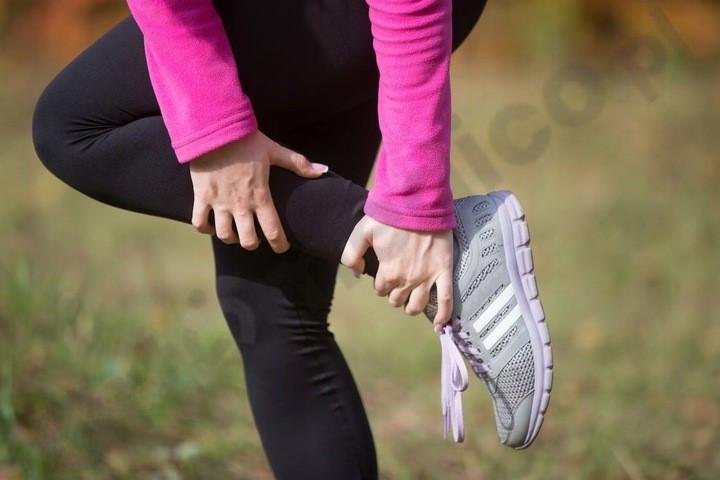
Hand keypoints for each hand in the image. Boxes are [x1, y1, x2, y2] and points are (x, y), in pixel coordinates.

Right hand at [189, 130, 327, 251]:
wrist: (215, 129)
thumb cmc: (246, 140)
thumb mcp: (274, 151)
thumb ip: (299, 163)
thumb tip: (323, 170)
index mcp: (261, 195)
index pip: (273, 230)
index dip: (279, 244)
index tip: (282, 247)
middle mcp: (240, 204)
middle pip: (248, 240)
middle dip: (253, 244)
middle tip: (255, 240)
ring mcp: (219, 202)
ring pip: (224, 235)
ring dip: (230, 238)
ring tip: (234, 234)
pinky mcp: (201, 196)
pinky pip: (199, 222)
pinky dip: (204, 228)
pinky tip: (211, 226)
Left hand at [341, 216, 453, 327]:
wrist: (418, 203)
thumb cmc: (389, 216)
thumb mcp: (362, 232)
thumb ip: (351, 254)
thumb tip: (358, 274)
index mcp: (388, 272)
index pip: (381, 289)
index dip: (381, 283)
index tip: (384, 273)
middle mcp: (407, 280)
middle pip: (397, 299)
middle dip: (394, 293)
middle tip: (397, 280)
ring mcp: (427, 278)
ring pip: (417, 306)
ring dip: (411, 305)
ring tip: (411, 298)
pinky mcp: (444, 272)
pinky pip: (446, 300)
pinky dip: (444, 315)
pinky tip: (441, 325)